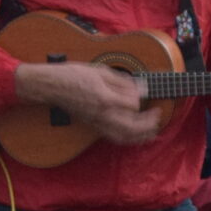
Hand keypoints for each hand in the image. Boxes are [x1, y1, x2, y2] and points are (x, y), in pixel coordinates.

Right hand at [13, 59, 160, 143]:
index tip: (148, 91)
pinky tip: (134, 134)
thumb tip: (142, 89)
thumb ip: (122, 82)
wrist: (52, 87)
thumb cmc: (73, 75)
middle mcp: (103, 115)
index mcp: (105, 98)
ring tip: (153, 130)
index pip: (133, 104)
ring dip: (141, 136)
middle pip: (132, 128)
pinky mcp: (93, 126)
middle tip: (158, 114)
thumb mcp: (100, 71)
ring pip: (124, 137)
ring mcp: (97, 123)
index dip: (142, 98)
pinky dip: (128, 138)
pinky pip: (114, 137)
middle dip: (149, 124)